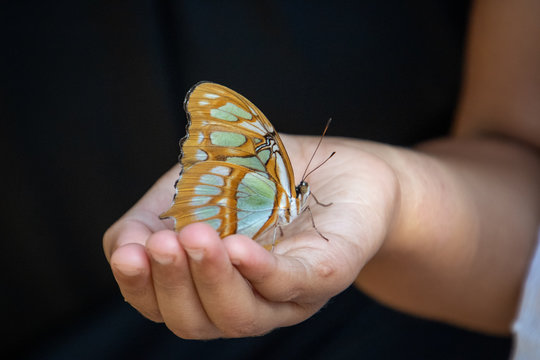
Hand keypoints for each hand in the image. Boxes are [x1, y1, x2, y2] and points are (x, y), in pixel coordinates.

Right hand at [102, 134, 398, 338]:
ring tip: (194, 238)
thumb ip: (157, 214)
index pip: (166, 306)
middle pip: (198, 322)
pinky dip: (261, 271)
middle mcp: (250, 299)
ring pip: (241, 317)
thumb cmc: (264, 177)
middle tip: (162, 244)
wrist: (339, 166)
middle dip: (173, 286)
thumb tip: (123, 245)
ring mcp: (290, 294)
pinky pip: (293, 283)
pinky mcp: (329, 271)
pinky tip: (238, 247)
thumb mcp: (198, 186)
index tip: (127, 253)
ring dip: (211, 280)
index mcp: (215, 284)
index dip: (140, 287)